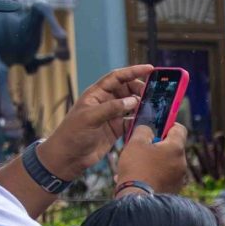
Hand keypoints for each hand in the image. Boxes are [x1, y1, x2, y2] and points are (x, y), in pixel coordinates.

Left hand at [38, 66, 153, 180]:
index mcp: (96, 94)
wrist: (69, 156)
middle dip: (140, 89)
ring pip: (131, 105)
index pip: (117, 77)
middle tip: (154, 94)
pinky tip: (149, 121)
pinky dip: (141, 120)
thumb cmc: (73, 133)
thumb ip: (112, 108)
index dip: (133, 71)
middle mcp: (105, 102)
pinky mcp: (116, 129)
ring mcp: (111, 116)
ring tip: (155, 106)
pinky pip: (132, 121)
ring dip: (143, 105)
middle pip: (127, 89)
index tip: (150, 69)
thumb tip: (133, 100)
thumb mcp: (90, 117)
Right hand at [116, 124, 189, 194]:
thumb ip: (143, 130)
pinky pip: (163, 177)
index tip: (157, 126)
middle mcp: (182, 163)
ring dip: (153, 160)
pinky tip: (137, 177)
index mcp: (176, 148)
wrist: (138, 200)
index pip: (180, 129)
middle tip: (141, 147)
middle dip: (156, 145)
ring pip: (166, 163)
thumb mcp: (135, 143)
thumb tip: (148, 130)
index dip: (168, 124)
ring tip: (135, 164)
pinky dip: (152, 174)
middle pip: (171, 147)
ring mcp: (179, 178)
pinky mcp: (173, 190)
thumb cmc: (137, 168)